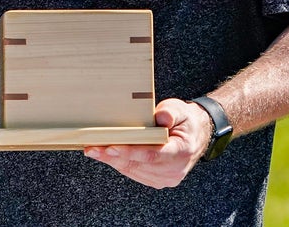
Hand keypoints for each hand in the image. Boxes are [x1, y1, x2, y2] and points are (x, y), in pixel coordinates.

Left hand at [83, 99, 211, 188]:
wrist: (196, 136)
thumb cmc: (185, 121)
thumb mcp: (181, 110)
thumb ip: (171, 112)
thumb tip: (161, 117)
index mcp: (182, 152)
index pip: (152, 154)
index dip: (130, 152)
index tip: (110, 147)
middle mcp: (174, 170)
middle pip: (138, 164)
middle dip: (113, 156)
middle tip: (92, 148)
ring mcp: (166, 178)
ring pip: (133, 170)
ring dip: (112, 161)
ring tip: (94, 150)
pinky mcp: (157, 180)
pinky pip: (134, 172)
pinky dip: (119, 163)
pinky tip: (106, 155)